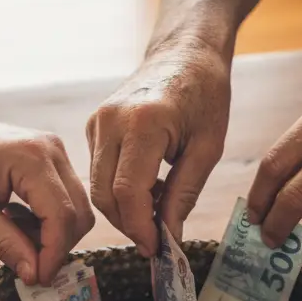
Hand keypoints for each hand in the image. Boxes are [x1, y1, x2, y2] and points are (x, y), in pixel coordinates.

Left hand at [0, 102, 94, 285]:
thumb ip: (5, 243)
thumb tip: (34, 275)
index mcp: (32, 158)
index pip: (62, 217)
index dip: (53, 255)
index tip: (37, 279)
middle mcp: (52, 150)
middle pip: (79, 215)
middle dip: (57, 247)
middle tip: (27, 265)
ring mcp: (55, 151)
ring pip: (77, 209)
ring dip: (54, 234)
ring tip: (16, 236)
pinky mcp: (52, 157)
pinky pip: (66, 198)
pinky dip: (49, 220)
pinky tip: (18, 220)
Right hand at [87, 44, 230, 254]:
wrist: (184, 52)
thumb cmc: (204, 94)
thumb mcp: (208, 148)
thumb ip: (184, 193)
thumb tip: (168, 236)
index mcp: (143, 123)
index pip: (128, 192)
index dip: (140, 227)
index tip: (157, 248)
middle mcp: (110, 121)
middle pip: (106, 194)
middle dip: (130, 225)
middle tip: (156, 241)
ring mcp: (97, 122)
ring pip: (98, 187)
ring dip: (124, 211)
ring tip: (157, 216)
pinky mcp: (94, 126)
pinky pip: (99, 172)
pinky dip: (119, 191)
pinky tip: (148, 191)